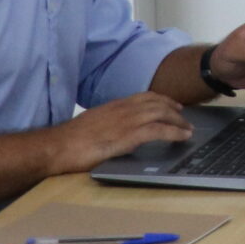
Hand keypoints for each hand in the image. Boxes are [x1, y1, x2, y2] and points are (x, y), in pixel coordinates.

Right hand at [47, 92, 190, 173]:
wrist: (56, 147)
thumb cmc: (69, 140)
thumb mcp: (92, 124)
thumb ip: (108, 124)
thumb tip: (117, 131)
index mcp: (113, 106)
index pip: (143, 97)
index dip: (161, 100)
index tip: (172, 105)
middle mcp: (122, 109)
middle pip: (156, 103)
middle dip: (174, 109)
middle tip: (184, 118)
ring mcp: (126, 122)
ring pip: (161, 113)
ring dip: (178, 121)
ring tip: (188, 129)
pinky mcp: (127, 136)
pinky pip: (158, 130)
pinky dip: (174, 132)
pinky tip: (182, 137)